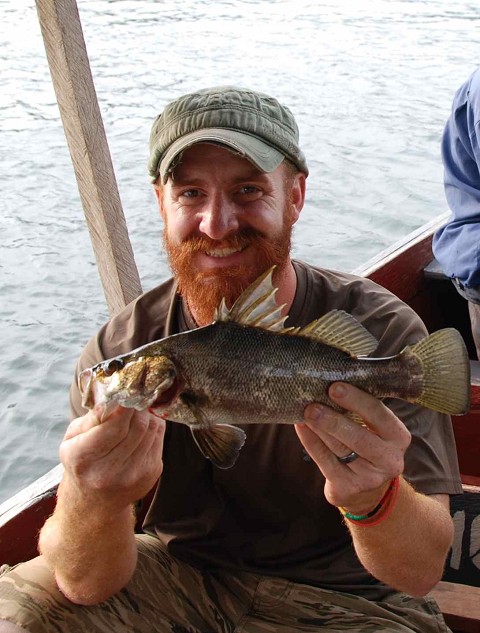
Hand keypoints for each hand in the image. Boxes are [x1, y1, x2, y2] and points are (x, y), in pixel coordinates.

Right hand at [59, 405, 165, 512]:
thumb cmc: (82, 461)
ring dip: (147, 414)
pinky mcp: (151, 474)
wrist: (95, 501)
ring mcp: (133, 475)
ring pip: (151, 430)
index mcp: (83, 458)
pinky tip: (143, 424)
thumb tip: (113, 397)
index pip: (114, 426)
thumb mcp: (72, 438)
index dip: (125, 406)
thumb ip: (91, 418)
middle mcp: (108, 471)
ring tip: (137, 409)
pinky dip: (154, 426)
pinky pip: (158, 438)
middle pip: (137, 427)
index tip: (126, 392)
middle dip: (138, 407)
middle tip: (134, 396)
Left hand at [295, 382, 410, 513]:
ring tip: (305, 413)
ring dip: (319, 429)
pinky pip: (326, 462)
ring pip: (340, 449)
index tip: (334, 387)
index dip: (356, 400)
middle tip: (313, 405)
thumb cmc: (366, 445)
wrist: (366, 490)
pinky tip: (302, 428)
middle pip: (359, 436)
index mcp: (398, 436)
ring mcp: (369, 477)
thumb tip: (328, 383)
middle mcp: (389, 458)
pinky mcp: (348, 488)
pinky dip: (311, 442)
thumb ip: (359, 409)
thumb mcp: (373, 428)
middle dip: (333, 420)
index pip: (378, 414)